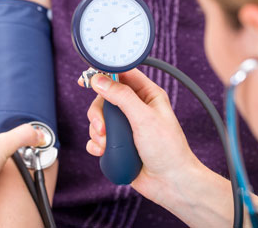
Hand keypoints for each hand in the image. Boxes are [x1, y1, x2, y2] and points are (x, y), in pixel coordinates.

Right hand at [79, 69, 202, 203]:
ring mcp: (126, 127)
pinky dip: (96, 145)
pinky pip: (97, 138)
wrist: (170, 182)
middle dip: (99, 113)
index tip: (87, 78)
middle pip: (105, 98)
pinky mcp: (118, 144)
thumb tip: (100, 80)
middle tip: (102, 127)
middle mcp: (136, 109)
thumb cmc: (168, 150)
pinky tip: (104, 152)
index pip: (123, 75)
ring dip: (97, 132)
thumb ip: (122, 97)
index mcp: (148, 95)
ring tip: (107, 144)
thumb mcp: (144, 118)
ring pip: (99, 119)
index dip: (104, 74)